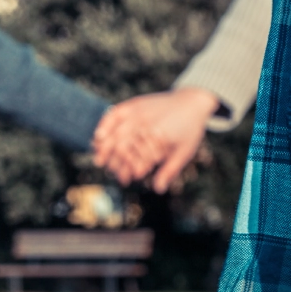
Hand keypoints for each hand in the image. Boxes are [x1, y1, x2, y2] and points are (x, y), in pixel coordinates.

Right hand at [92, 86, 219, 192]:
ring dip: (104, 147)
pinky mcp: (134, 104)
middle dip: (114, 161)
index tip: (126, 180)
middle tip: (110, 172)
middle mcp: (147, 124)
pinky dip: (104, 124)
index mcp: (160, 136)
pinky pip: (114, 114)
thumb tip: (158, 189)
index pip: (138, 158)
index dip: (130, 170)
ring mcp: (139, 112)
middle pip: (122, 146)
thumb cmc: (189, 130)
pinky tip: (98, 136)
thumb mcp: (183, 152)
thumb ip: (169, 170)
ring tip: (99, 159)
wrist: (192, 101)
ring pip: (114, 131)